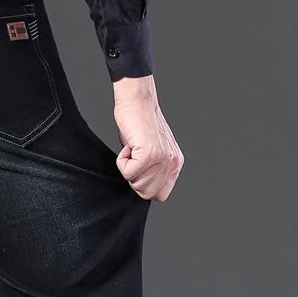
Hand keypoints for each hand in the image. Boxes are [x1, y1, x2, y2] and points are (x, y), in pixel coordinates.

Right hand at [112, 75, 183, 201]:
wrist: (137, 101)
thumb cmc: (139, 124)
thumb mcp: (152, 152)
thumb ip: (153, 170)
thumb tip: (141, 186)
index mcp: (175, 163)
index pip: (160, 195)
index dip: (144, 186)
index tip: (139, 170)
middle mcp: (172, 162)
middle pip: (146, 193)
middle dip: (134, 179)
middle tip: (133, 158)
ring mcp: (162, 159)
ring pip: (137, 184)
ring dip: (127, 168)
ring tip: (132, 149)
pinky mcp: (149, 154)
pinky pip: (128, 172)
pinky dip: (121, 161)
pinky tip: (128, 146)